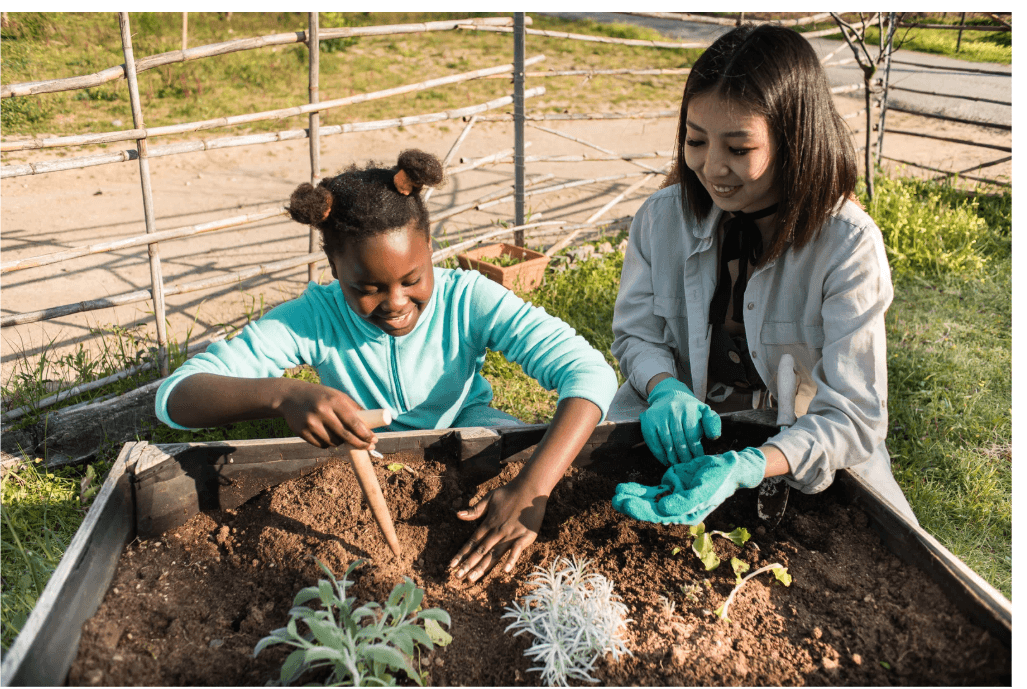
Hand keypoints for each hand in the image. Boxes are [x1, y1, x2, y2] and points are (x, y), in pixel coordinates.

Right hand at [276, 380, 377, 449]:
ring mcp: (311, 423)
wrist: (290, 396)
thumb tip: (371, 424)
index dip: (366, 434)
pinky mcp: (301, 432)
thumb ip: (353, 408)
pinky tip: (327, 436)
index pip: (354, 422)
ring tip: (343, 436)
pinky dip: (328, 444)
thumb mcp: (337, 395)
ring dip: (342, 443)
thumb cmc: (320, 396)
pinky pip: (322, 445)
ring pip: (334, 442)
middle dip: (360, 444)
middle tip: (369, 447)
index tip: (374, 440)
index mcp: (334, 400)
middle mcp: (322, 411)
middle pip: (346, 435)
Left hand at [448, 478, 546, 583]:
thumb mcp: (489, 498)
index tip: (451, 566)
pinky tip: (504, 570)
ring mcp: (511, 535)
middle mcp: (497, 532)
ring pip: (493, 554)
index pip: (472, 542)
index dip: (461, 554)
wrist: (530, 488)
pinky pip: (516, 550)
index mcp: (488, 523)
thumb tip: (458, 515)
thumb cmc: (509, 492)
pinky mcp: (525, 536)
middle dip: (467, 565)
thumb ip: (475, 510)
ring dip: (482, 567)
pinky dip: (510, 560)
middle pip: (480, 551)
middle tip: (456, 577)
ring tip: (471, 578)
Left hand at [612, 447, 765, 523]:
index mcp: (687, 514)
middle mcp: (678, 509)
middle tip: (616, 500)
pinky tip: (624, 488)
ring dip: (633, 497)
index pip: (660, 516)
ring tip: (616, 494)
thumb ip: (684, 501)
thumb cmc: (720, 479)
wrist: (729, 466)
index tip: (627, 504)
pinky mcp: (671, 485)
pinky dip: (638, 489)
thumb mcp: (704, 489)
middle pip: (651, 509)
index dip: (642, 511)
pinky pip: (651, 490)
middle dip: (633, 505)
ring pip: (649, 500)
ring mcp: (673, 497)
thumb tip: (661, 509)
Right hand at [640, 377, 721, 465]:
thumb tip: (714, 437)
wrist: (669, 396)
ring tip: (678, 464)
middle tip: (688, 465)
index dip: (695, 450)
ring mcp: (659, 416)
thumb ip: (713, 423)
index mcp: (688, 408)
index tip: (698, 459)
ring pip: (666, 443)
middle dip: (684, 456)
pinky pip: (653, 442)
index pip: (692, 435)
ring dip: (673, 458)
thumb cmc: (689, 409)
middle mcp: (672, 410)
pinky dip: (660, 454)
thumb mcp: (704, 411)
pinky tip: (666, 460)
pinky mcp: (648, 421)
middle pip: (679, 440)